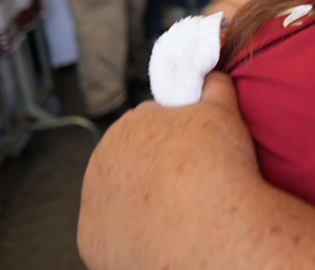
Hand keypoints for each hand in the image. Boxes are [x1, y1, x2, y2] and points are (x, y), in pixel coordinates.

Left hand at [78, 74, 258, 268]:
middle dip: (153, 164)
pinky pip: (113, 231)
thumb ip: (214, 86)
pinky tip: (160, 231)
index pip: (149, 124)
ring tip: (177, 206)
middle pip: (130, 158)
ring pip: (119, 194)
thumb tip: (211, 75)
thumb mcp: (223, 110)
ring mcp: (92, 203)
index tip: (194, 150)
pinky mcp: (90, 240)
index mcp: (128, 125)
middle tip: (188, 178)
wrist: (205, 227)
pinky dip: (133, 230)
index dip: (175, 136)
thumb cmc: (216, 163)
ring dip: (141, 196)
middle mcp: (100, 160)